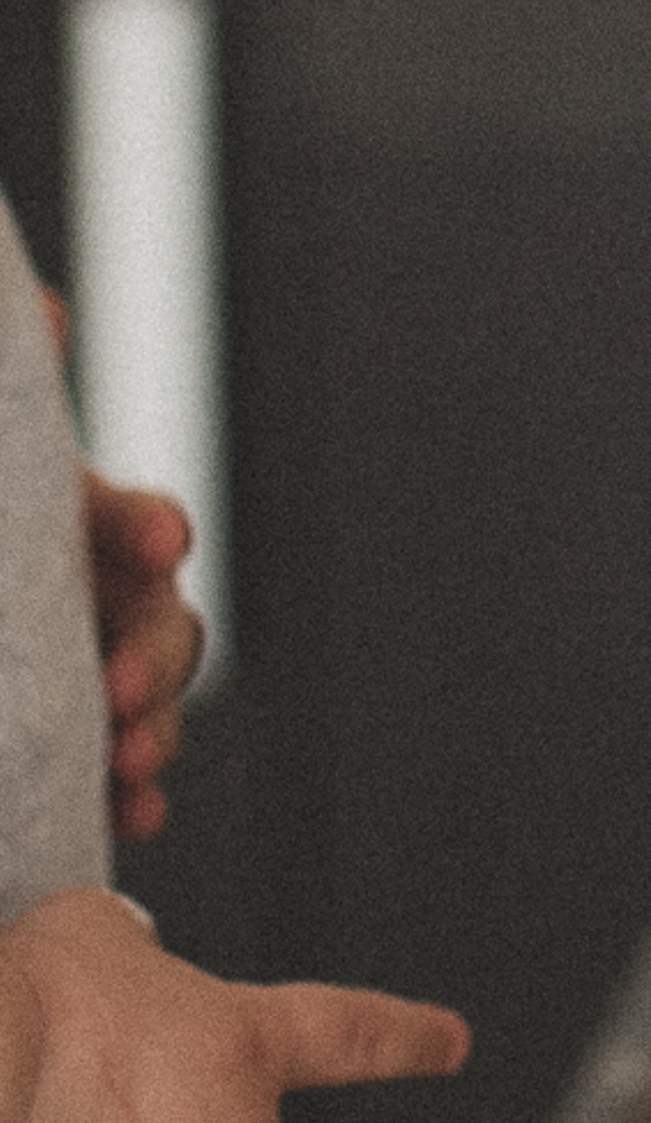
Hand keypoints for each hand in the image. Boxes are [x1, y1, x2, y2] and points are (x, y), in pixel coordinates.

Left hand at [36, 290, 206, 840]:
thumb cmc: (10, 517)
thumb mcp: (6, 470)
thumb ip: (18, 398)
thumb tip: (40, 303)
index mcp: (86, 530)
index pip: (137, 521)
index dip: (151, 527)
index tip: (163, 537)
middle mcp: (107, 601)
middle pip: (164, 623)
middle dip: (156, 657)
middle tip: (121, 693)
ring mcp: (99, 673)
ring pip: (152, 704)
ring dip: (153, 732)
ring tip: (131, 769)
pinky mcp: (83, 744)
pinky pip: (121, 774)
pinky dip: (133, 798)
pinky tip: (127, 819)